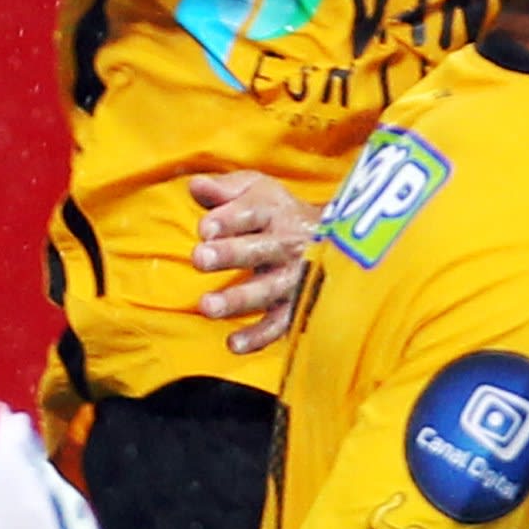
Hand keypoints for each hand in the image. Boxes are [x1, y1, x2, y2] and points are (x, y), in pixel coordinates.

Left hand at [191, 169, 314, 352]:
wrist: (334, 238)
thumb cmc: (278, 212)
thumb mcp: (256, 190)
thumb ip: (224, 189)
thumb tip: (194, 184)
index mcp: (275, 211)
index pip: (252, 212)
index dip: (228, 219)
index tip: (205, 228)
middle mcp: (287, 245)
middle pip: (259, 249)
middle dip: (230, 254)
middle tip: (200, 258)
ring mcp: (294, 279)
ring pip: (267, 290)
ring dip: (237, 299)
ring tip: (206, 306)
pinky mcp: (296, 308)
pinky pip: (279, 325)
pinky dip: (258, 336)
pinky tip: (232, 344)